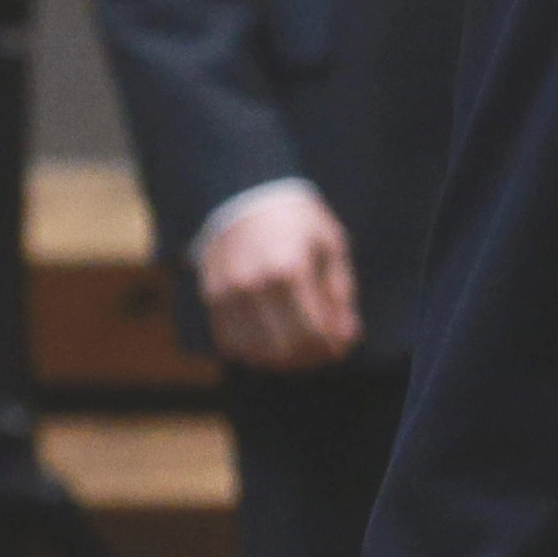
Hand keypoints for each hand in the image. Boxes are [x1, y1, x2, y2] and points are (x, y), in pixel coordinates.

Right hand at [200, 186, 360, 368]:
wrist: (245, 195)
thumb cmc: (298, 221)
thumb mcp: (331, 247)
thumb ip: (340, 293)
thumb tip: (347, 336)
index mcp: (290, 269)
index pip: (312, 332)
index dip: (330, 348)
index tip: (341, 347)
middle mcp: (254, 284)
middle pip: (284, 348)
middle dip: (309, 358)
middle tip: (323, 351)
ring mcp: (227, 293)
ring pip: (255, 352)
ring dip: (282, 361)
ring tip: (300, 349)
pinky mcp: (210, 297)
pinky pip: (230, 342)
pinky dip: (253, 351)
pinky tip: (271, 342)